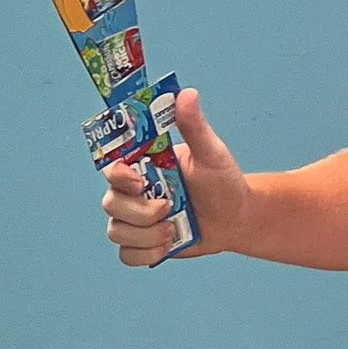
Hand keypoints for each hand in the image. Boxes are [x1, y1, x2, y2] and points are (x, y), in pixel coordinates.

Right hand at [102, 89, 248, 266]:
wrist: (237, 218)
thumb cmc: (223, 182)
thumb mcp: (212, 152)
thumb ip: (194, 126)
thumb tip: (185, 93)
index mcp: (143, 166)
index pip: (111, 169)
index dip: (118, 177)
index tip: (140, 182)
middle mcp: (133, 192)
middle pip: (110, 204)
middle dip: (142, 212)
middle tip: (170, 208)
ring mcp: (136, 220)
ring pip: (117, 232)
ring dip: (148, 235)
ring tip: (174, 228)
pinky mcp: (143, 244)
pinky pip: (126, 255)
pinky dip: (147, 254)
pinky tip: (168, 245)